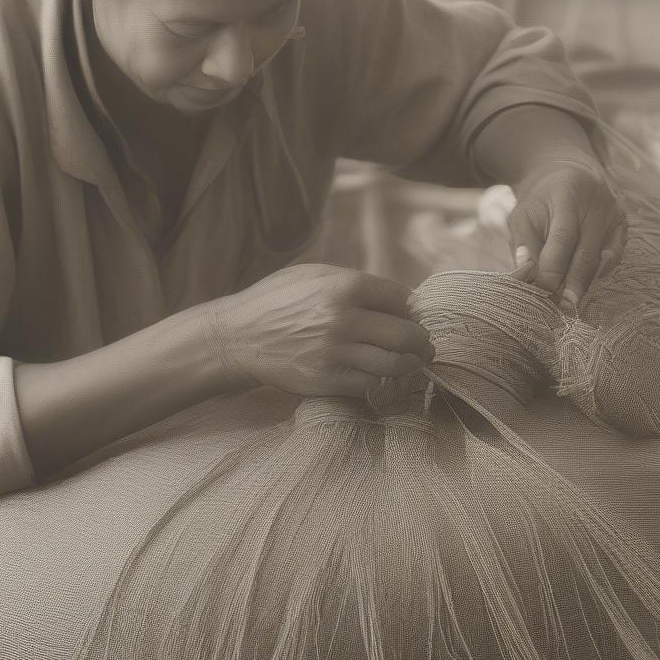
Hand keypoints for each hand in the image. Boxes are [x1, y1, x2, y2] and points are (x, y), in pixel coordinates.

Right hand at [205, 264, 434, 398]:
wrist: (237, 338)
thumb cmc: (276, 301)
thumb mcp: (314, 275)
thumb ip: (355, 282)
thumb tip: (398, 299)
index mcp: (344, 286)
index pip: (402, 299)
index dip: (413, 309)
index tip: (413, 316)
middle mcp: (344, 319)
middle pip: (407, 334)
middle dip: (420, 340)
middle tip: (422, 343)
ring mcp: (335, 353)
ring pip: (395, 364)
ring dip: (409, 364)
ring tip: (411, 361)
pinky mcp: (326, 380)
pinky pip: (371, 385)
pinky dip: (383, 382)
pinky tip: (383, 376)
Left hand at [506, 156, 626, 311]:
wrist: (566, 177)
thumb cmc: (539, 202)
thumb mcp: (522, 215)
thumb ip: (523, 243)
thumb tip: (525, 273)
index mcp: (568, 193)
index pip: (563, 238)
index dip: (553, 269)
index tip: (543, 293)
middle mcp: (598, 202)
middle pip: (587, 252)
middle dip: (573, 285)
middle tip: (562, 310)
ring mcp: (615, 213)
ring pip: (603, 258)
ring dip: (586, 283)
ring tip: (570, 305)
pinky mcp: (624, 224)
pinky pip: (615, 256)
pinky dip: (600, 273)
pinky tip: (585, 286)